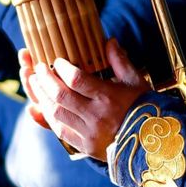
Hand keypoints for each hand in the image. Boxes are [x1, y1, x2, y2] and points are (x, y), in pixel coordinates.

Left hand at [20, 38, 150, 160]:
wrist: (151, 143)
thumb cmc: (143, 107)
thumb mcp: (135, 81)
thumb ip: (120, 61)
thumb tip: (109, 40)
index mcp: (108, 97)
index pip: (76, 79)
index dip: (62, 68)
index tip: (57, 60)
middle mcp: (95, 116)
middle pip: (60, 95)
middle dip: (45, 79)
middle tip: (39, 68)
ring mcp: (88, 133)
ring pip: (55, 113)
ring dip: (41, 96)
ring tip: (35, 83)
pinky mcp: (84, 146)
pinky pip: (59, 130)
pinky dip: (48, 116)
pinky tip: (43, 104)